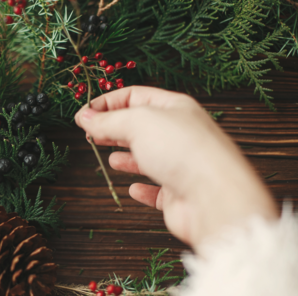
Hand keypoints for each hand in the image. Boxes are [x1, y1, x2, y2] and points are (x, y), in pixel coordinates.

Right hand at [75, 86, 276, 248]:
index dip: (107, 103)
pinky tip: (133, 189)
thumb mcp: (137, 123)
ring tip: (111, 158)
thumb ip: (107, 121)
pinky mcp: (179, 194)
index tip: (84, 114)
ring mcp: (181, 164)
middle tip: (90, 134)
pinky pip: (158, 189)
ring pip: (149, 157)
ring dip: (129, 157)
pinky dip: (144, 189)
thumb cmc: (183, 151)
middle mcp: (180, 134)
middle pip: (141, 126)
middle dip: (114, 128)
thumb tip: (84, 117)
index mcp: (174, 108)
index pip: (135, 96)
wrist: (214, 196)